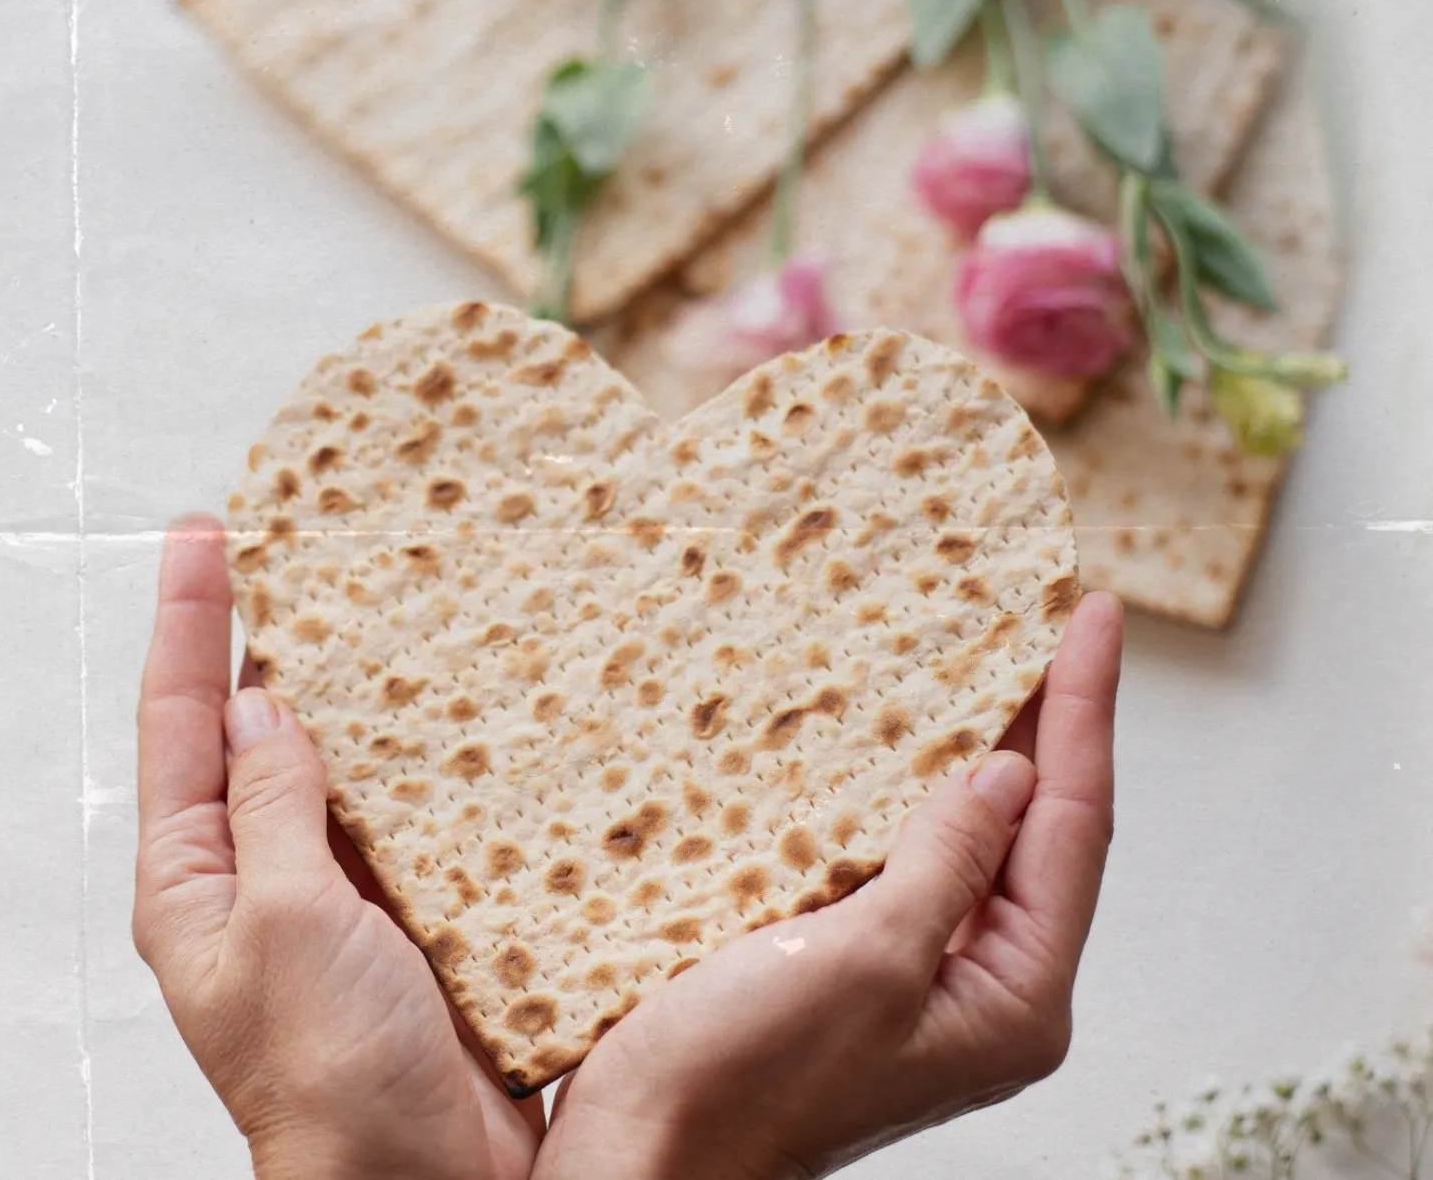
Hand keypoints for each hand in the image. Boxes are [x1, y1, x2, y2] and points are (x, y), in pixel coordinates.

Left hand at [133, 516, 545, 1179]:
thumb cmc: (331, 1084)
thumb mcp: (285, 923)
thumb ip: (273, 808)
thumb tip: (263, 705)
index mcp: (196, 883)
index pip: (179, 721)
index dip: (188, 619)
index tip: (202, 529)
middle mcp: (259, 883)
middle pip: (255, 733)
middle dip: (271, 637)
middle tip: (297, 539)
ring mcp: (338, 903)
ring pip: (343, 770)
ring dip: (364, 695)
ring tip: (386, 602)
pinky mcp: (415, 926)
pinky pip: (417, 823)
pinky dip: (436, 766)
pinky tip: (473, 719)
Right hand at [533, 592, 1125, 1179]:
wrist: (645, 1154)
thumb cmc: (741, 1079)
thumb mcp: (861, 958)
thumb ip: (943, 861)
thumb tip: (1004, 776)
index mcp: (1012, 1001)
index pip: (1072, 829)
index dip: (1082, 712)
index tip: (1094, 614)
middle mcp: (979, 992)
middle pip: (1036, 833)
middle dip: (1043, 725)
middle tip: (1050, 616)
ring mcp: (915, 982)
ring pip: (964, 842)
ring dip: (969, 752)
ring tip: (983, 657)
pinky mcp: (848, 970)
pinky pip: (897, 863)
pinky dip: (897, 795)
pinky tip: (884, 745)